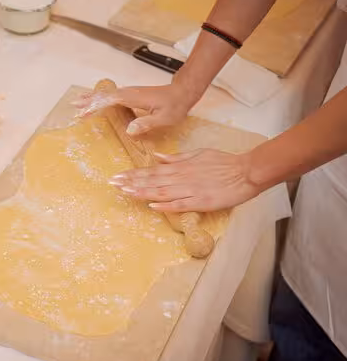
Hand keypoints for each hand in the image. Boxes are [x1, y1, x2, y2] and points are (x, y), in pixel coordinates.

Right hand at [75, 83, 199, 135]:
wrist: (182, 92)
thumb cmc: (175, 106)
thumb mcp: (164, 118)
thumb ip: (146, 123)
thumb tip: (129, 130)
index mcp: (133, 98)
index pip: (109, 100)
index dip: (96, 106)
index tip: (84, 112)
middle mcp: (129, 93)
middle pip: (104, 95)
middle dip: (89, 100)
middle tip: (73, 106)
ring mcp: (130, 93)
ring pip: (107, 94)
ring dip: (93, 98)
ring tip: (79, 103)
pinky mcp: (131, 95)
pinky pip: (112, 96)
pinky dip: (101, 98)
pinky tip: (97, 101)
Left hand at [109, 149, 261, 211]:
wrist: (246, 171)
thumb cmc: (223, 162)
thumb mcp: (197, 154)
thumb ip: (175, 158)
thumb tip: (156, 157)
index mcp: (180, 166)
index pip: (151, 171)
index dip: (133, 174)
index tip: (117, 176)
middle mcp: (182, 177)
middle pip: (152, 180)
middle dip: (131, 182)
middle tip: (113, 184)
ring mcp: (191, 190)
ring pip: (162, 191)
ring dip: (142, 192)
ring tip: (126, 193)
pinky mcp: (201, 201)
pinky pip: (180, 204)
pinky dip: (166, 205)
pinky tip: (152, 206)